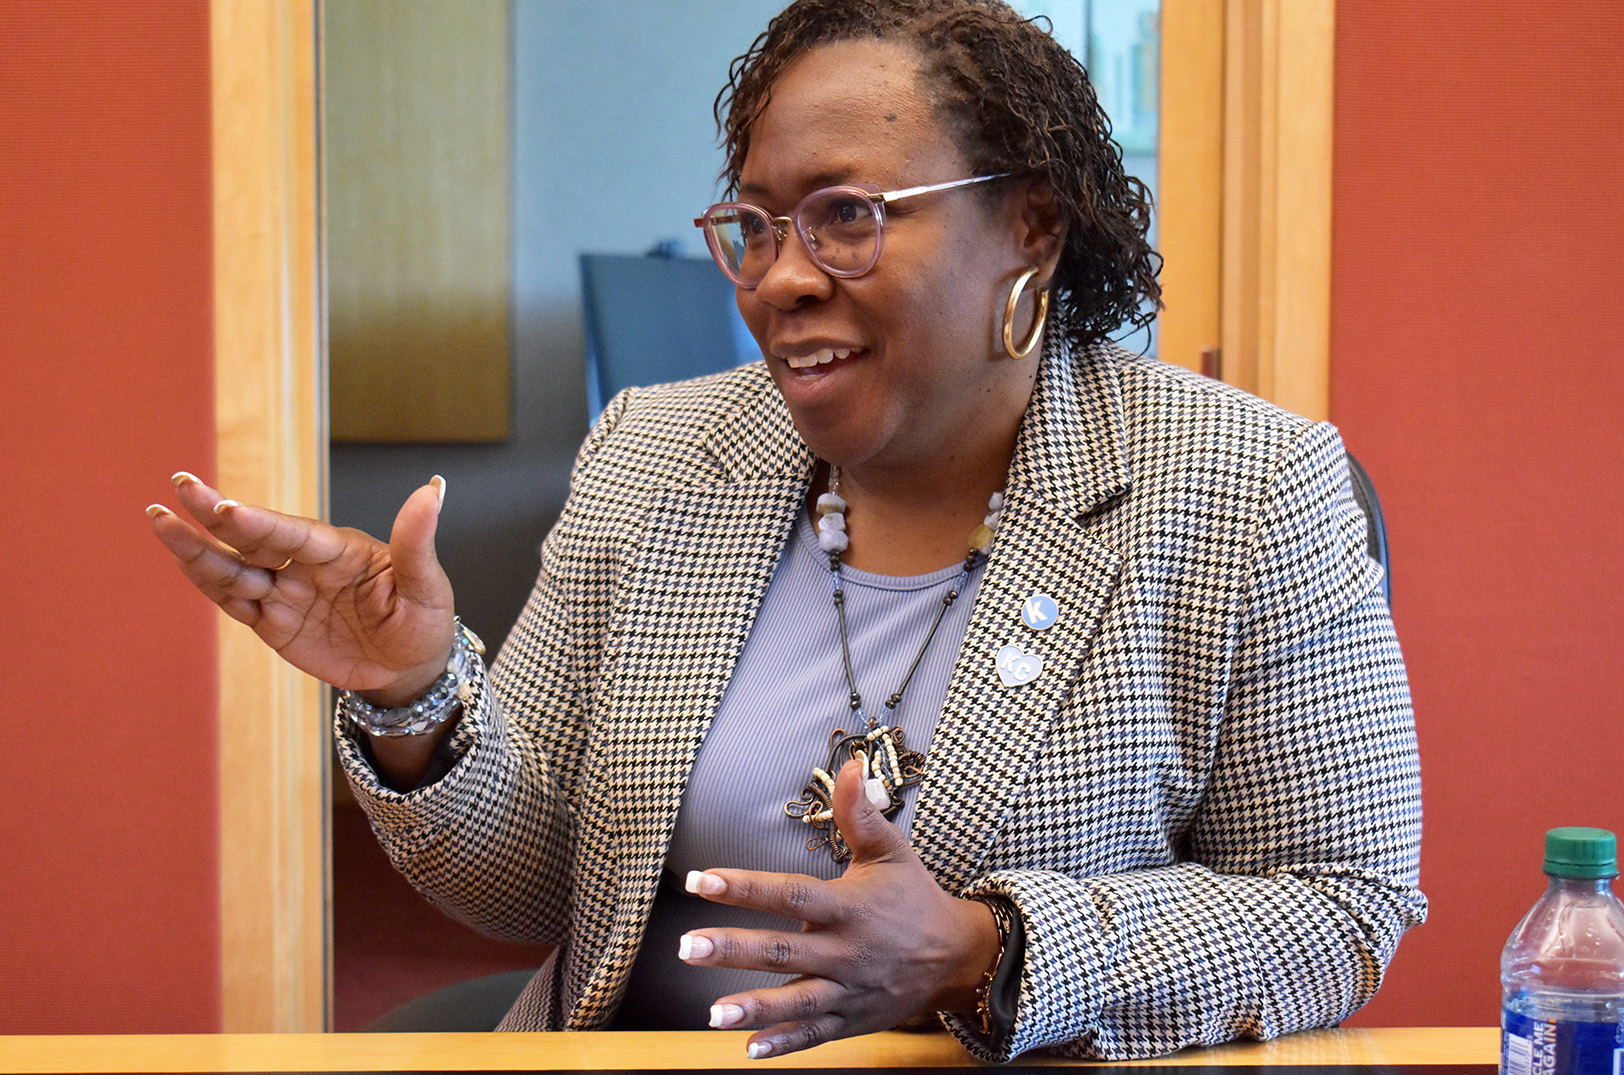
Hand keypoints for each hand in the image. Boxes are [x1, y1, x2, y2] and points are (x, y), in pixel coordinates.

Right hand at [147, 471, 455, 705]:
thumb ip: (417, 542)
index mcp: (340, 550)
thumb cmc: (424, 621)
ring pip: (234, 569)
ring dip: (197, 549)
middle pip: (255, 539)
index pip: (295, 534)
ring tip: (159, 521)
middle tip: (181, 487)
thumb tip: (433, 489)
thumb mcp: (428, 587)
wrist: (410, 668)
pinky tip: (181, 560)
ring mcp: (286, 592)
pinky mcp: (273, 623)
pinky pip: (234, 602)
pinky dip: (206, 583)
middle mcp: (306, 565)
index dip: (262, 523)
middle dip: (217, 516)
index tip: (229, 509)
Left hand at [679, 760, 1000, 1058]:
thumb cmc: (914, 898)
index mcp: (849, 907)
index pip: (790, 894)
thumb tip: (849, 765)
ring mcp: (848, 991)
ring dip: (753, 1009)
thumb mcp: (891, 851)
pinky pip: (815, 1035)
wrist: (955, 957)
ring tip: (712, 1014)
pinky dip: (785, 1043)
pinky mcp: (851, 1020)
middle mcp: (846, 951)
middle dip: (733, 950)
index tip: (702, 880)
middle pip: (783, 951)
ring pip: (796, 1002)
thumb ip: (860, 813)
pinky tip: (751, 1049)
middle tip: (686, 947)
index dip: (745, 886)